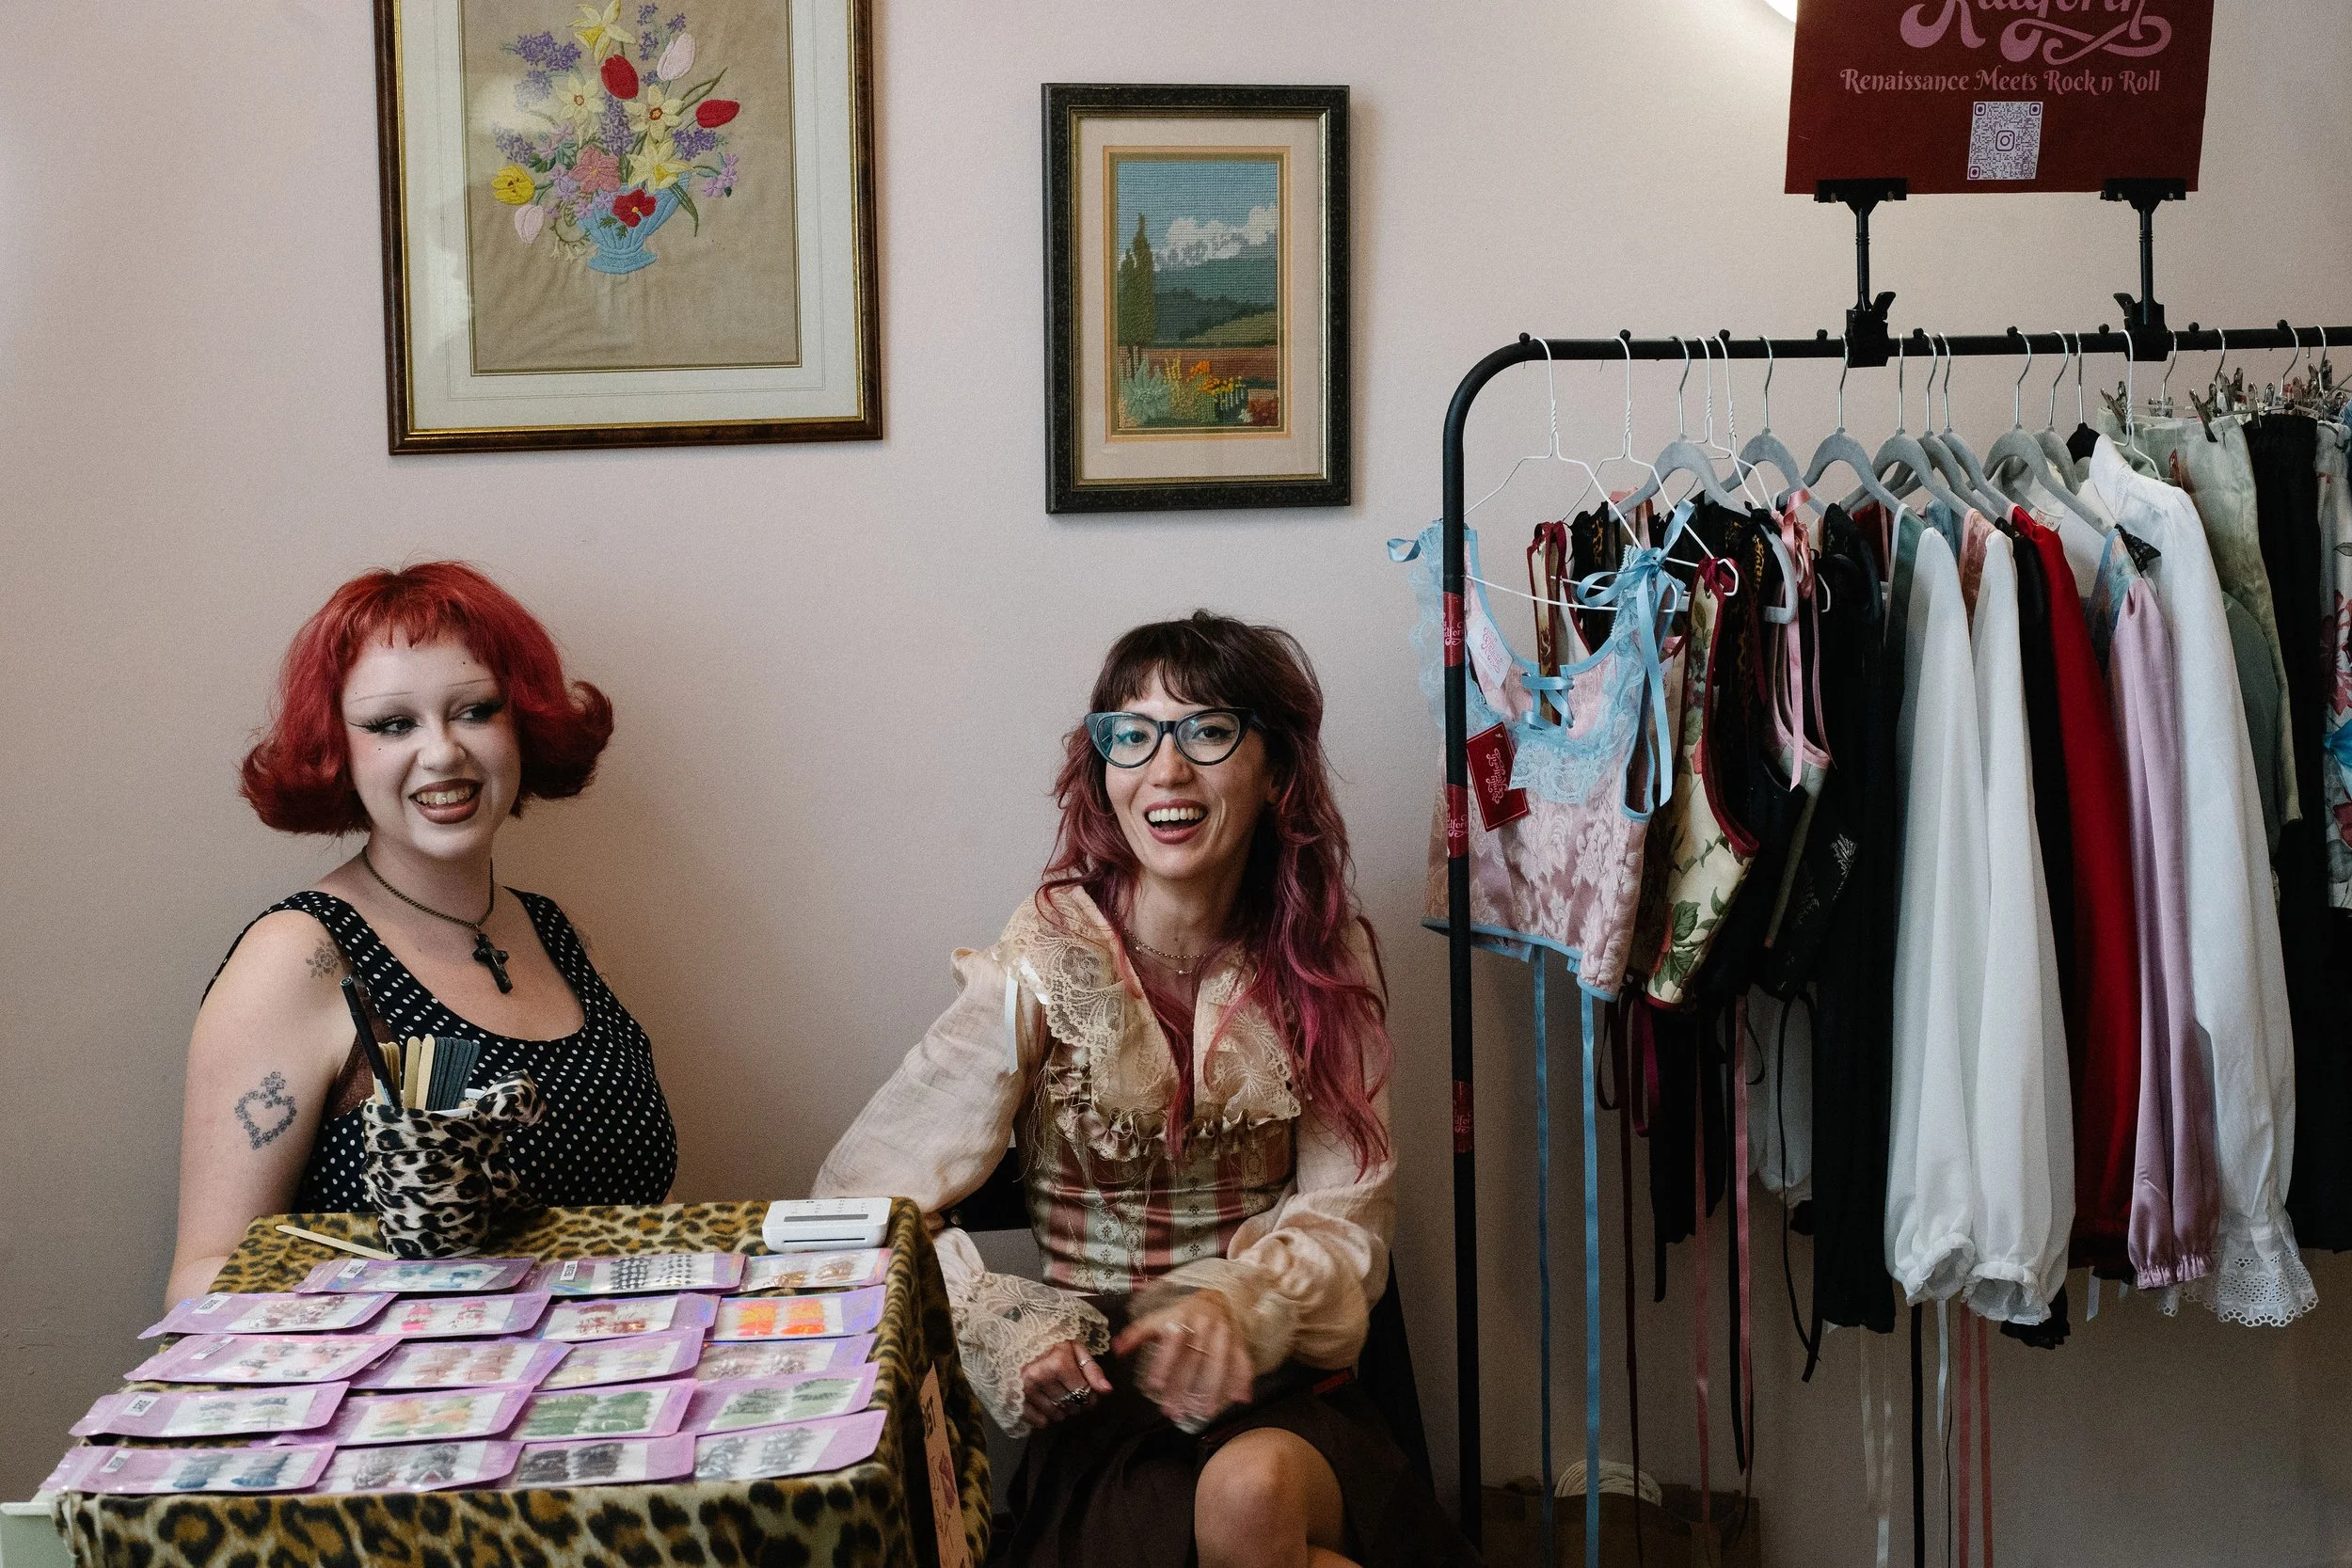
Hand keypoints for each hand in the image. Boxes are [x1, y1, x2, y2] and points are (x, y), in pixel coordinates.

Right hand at [1018, 1339, 1111, 1428]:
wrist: (1020, 1340)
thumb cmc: (1051, 1344)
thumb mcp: (1075, 1350)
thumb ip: (1093, 1370)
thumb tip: (1107, 1390)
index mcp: (1057, 1362)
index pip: (1082, 1391)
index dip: (1089, 1394)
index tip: (1087, 1391)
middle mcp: (1040, 1376)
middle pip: (1069, 1404)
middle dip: (1075, 1403)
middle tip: (1072, 1393)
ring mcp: (1025, 1388)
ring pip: (1054, 1414)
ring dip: (1061, 1411)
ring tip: (1060, 1398)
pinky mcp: (1015, 1397)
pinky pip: (1036, 1419)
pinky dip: (1044, 1418)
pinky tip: (1046, 1408)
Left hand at [1113, 1290, 1253, 1427]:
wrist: (1217, 1296)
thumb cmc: (1183, 1313)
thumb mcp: (1159, 1318)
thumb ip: (1138, 1333)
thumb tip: (1117, 1349)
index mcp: (1182, 1317)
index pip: (1172, 1342)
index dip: (1164, 1363)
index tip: (1156, 1386)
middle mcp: (1205, 1325)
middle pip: (1194, 1358)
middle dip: (1184, 1387)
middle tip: (1173, 1411)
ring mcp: (1224, 1333)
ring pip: (1219, 1363)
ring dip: (1212, 1389)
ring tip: (1204, 1411)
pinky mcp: (1238, 1341)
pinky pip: (1242, 1360)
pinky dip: (1242, 1380)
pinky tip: (1240, 1399)